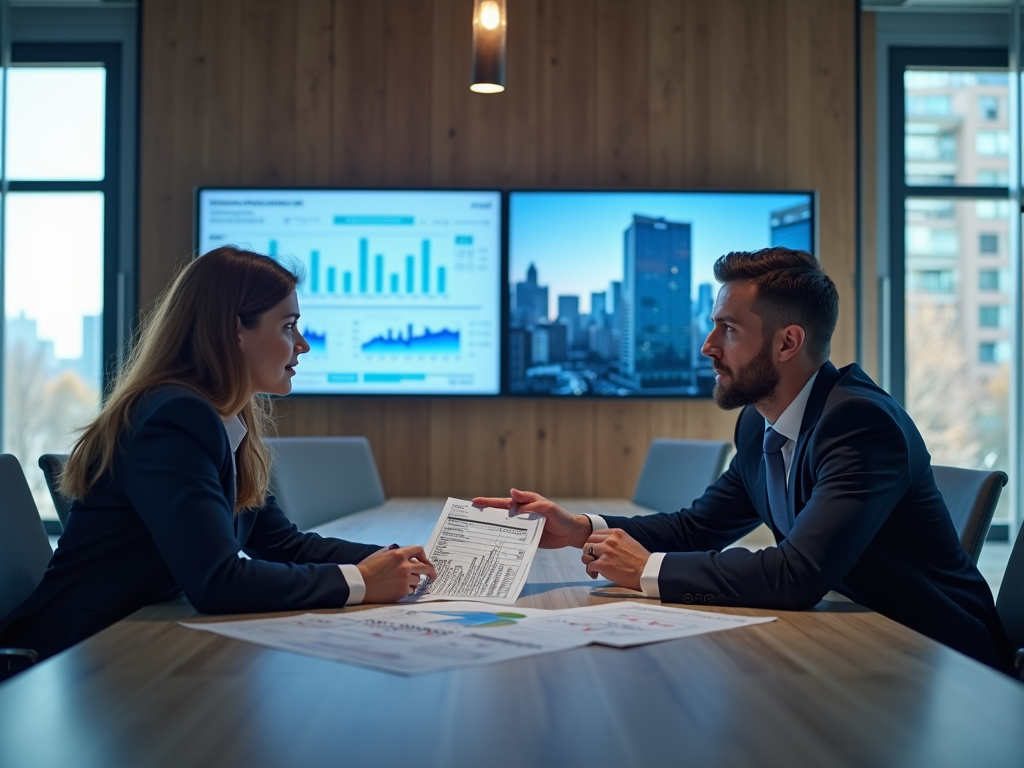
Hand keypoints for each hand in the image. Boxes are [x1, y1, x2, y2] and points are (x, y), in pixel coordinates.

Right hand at [357, 545, 436, 603]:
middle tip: (432, 575)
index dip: (424, 555)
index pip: (419, 550)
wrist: (360, 584)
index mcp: (399, 554)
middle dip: (430, 571)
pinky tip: (396, 588)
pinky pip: (411, 590)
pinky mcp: (402, 591)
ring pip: (418, 580)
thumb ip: (396, 551)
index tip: (425, 561)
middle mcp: (404, 566)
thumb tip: (408, 554)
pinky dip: (407, 589)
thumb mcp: (381, 554)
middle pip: (425, 567)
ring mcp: (404, 580)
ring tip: (400, 582)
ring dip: (413, 580)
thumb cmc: (368, 568)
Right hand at [472, 488, 591, 548]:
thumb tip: (512, 494)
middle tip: (470, 521)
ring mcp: (522, 528)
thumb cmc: (560, 516)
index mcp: (523, 505)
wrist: (571, 533)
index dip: (488, 502)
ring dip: (493, 531)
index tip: (474, 502)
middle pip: (500, 516)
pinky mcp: (526, 540)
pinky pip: (513, 540)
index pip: (503, 503)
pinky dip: (505, 542)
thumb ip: (530, 503)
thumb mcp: (547, 507)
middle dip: (486, 517)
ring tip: (478, 535)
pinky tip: (495, 546)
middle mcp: (520, 516)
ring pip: (505, 529)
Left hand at [580, 529, 650, 591]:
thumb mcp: (629, 542)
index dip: (593, 543)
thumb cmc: (640, 561)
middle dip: (589, 551)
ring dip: (588, 560)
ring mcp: (606, 552)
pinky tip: (596, 574)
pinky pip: (589, 566)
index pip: (596, 533)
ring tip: (594, 567)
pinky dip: (590, 571)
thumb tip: (604, 545)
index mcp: (617, 533)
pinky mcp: (603, 565)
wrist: (647, 572)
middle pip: (588, 542)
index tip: (595, 550)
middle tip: (594, 559)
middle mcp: (610, 540)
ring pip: (586, 552)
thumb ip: (616, 541)